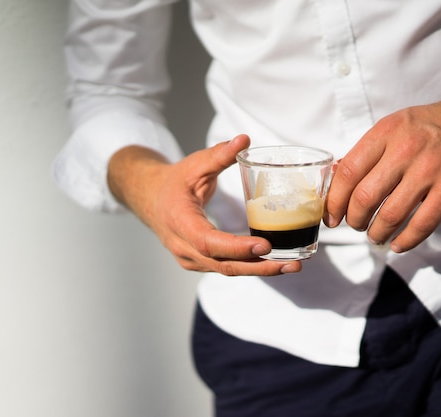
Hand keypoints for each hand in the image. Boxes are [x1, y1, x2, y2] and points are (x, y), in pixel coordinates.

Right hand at [108, 134, 301, 275]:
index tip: (265, 245)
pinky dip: (250, 267)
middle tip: (291, 264)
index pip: (209, 242)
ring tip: (291, 265)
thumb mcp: (194, 165)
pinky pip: (226, 268)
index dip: (237, 247)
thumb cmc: (174, 181)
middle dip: (259, 267)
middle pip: (223, 265)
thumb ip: (219, 155)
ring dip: (259, 270)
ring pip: (227, 270)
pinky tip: (275, 263)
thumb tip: (244, 139)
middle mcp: (183, 246)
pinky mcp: (199, 262)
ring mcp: (189, 258)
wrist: (150, 198)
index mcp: (180, 222)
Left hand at [324, 98, 440, 252]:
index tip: (331, 216)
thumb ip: (369, 152)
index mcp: (386, 131)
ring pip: (390, 215)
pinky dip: (405, 241)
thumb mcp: (396, 126)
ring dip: (377, 233)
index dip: (334, 200)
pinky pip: (422, 224)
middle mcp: (405, 149)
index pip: (347, 172)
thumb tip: (336, 181)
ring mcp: (431, 169)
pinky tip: (398, 243)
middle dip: (354, 220)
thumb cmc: (434, 125)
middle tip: (355, 226)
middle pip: (364, 197)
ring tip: (376, 236)